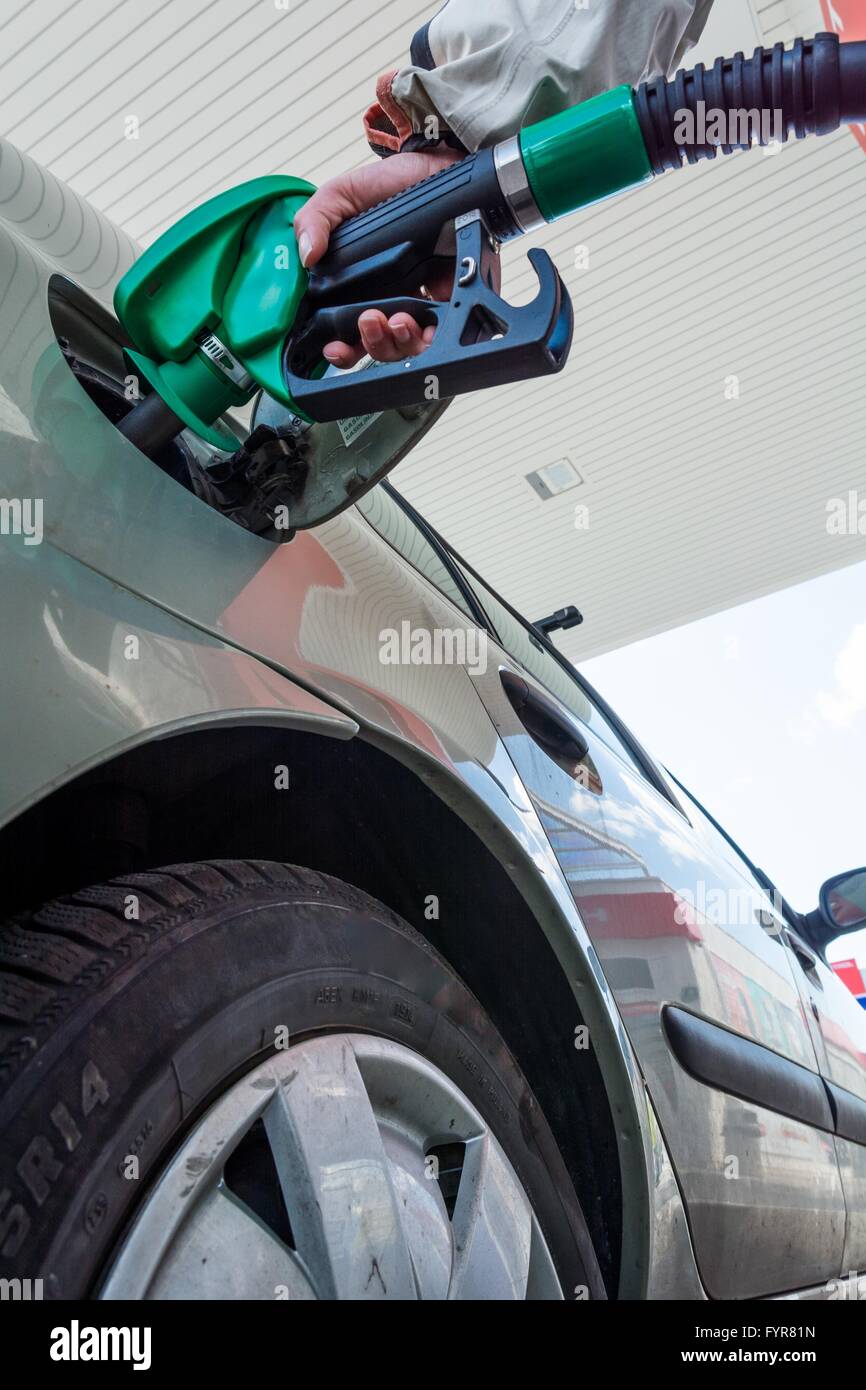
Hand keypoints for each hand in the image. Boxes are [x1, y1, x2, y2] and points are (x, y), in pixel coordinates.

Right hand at [293, 150, 460, 367]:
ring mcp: (423, 301)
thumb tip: (306, 256)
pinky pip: (444, 333)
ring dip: (398, 342)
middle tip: (370, 321)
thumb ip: (316, 220)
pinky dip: (433, 339)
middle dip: (373, 346)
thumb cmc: (395, 183)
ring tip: (399, 319)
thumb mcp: (343, 195)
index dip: (343, 349)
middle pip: (380, 347)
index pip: (348, 332)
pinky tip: (425, 328)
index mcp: (362, 285)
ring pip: (409, 347)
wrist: (441, 168)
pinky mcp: (454, 298)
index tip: (336, 349)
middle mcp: (392, 299)